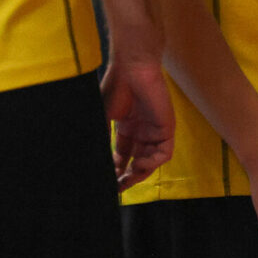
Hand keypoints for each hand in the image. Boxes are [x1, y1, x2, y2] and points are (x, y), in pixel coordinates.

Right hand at [101, 61, 174, 189]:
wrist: (131, 69)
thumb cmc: (115, 88)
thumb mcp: (102, 120)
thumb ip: (100, 142)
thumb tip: (90, 164)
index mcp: (127, 128)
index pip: (123, 157)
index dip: (115, 171)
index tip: (107, 183)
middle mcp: (142, 131)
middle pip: (138, 162)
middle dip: (128, 177)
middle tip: (117, 187)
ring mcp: (154, 130)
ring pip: (152, 161)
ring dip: (140, 173)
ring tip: (127, 178)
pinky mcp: (166, 127)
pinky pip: (164, 152)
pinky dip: (153, 163)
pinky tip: (140, 164)